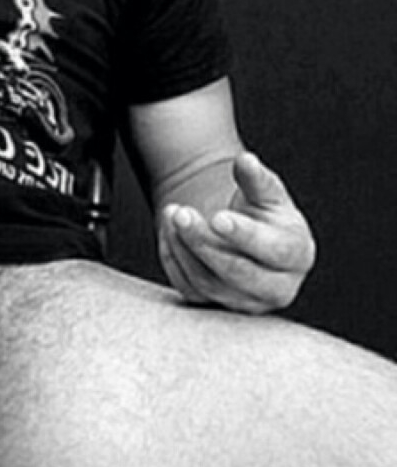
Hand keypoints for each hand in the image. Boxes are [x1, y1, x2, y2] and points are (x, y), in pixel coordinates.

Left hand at [158, 152, 315, 313]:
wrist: (246, 234)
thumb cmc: (262, 212)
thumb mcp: (266, 192)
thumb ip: (256, 178)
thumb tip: (245, 160)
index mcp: (297, 255)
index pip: (273, 250)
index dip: (245, 235)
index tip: (217, 218)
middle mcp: (277, 287)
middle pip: (237, 273)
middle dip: (205, 243)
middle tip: (181, 213)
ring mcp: (246, 302)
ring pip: (209, 283)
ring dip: (184, 247)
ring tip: (172, 213)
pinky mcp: (218, 306)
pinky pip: (189, 289)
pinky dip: (174, 260)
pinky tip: (168, 233)